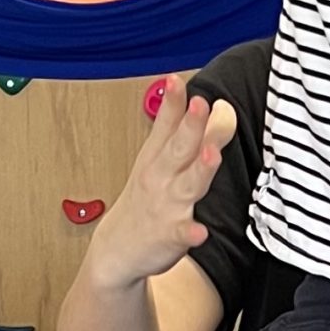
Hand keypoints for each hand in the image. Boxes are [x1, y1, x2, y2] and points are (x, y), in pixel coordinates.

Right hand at [86, 79, 238, 290]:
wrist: (117, 250)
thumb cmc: (143, 199)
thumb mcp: (152, 157)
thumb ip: (173, 124)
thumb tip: (189, 89)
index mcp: (157, 157)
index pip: (165, 124)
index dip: (172, 102)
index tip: (177, 80)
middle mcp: (161, 178)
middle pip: (179, 148)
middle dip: (191, 126)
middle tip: (202, 105)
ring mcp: (166, 206)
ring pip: (188, 185)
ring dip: (200, 169)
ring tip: (212, 154)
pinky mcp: (170, 236)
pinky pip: (182, 234)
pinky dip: (191, 233)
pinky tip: (201, 232)